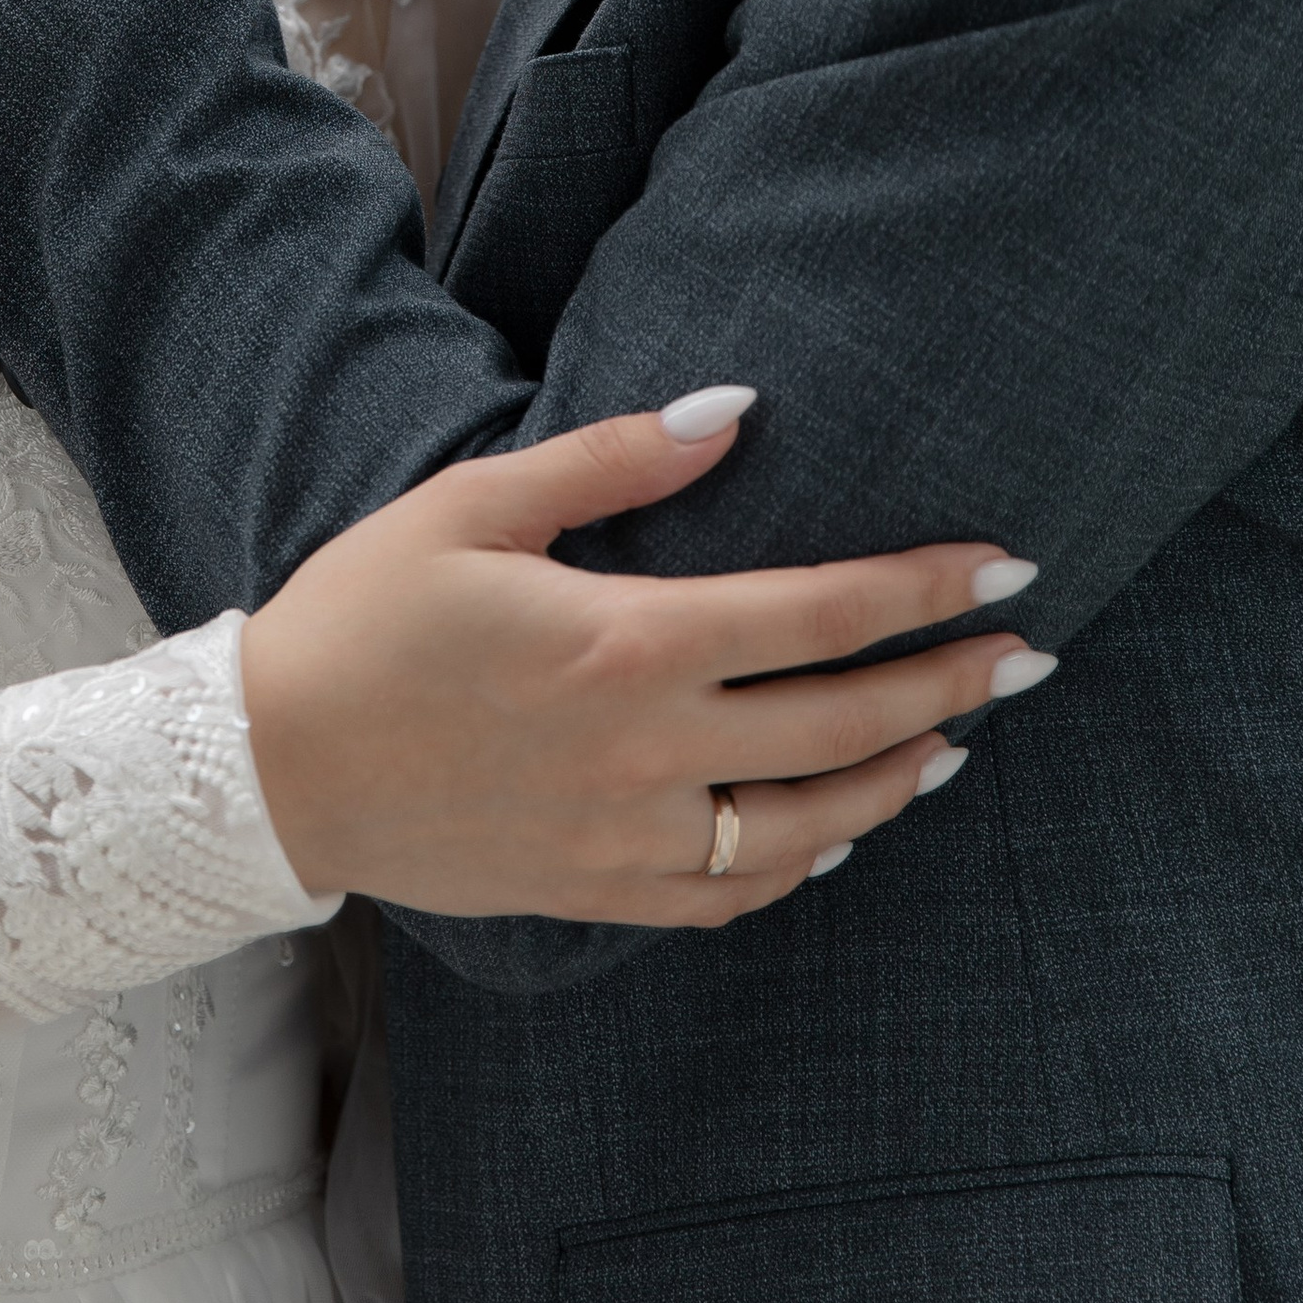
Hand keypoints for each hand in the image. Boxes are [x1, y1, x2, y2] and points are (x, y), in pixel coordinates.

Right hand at [238, 395, 1048, 921]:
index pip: (824, 614)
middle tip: (1031, 655)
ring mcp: (628, 836)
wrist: (271, 767)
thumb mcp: (475, 503)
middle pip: (846, 722)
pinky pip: (734, 891)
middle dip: (953, 683)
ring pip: (811, 825)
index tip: (1008, 568)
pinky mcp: (595, 891)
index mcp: (629, 641)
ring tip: (955, 741)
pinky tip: (837, 834)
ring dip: (897, 780)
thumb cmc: (364, 614)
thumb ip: (613, 459)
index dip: (928, 590)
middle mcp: (649, 750)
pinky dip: (804, 864)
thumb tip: (735, 411)